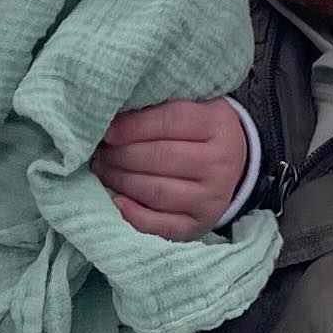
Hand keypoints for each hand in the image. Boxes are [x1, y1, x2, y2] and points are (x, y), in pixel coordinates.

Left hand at [93, 96, 251, 239]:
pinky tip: (116, 201)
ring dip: (120, 181)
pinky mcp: (200, 224)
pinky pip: (161, 225)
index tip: (107, 131)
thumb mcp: (191, 108)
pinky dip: (134, 215)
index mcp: (217, 124)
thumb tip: (112, 120)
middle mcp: (220, 163)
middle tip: (100, 152)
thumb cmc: (198, 132)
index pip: (170, 121)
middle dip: (120, 155)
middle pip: (159, 157)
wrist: (232, 166)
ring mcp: (212, 198)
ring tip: (103, 170)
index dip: (133, 126)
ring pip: (156, 191)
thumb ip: (157, 108)